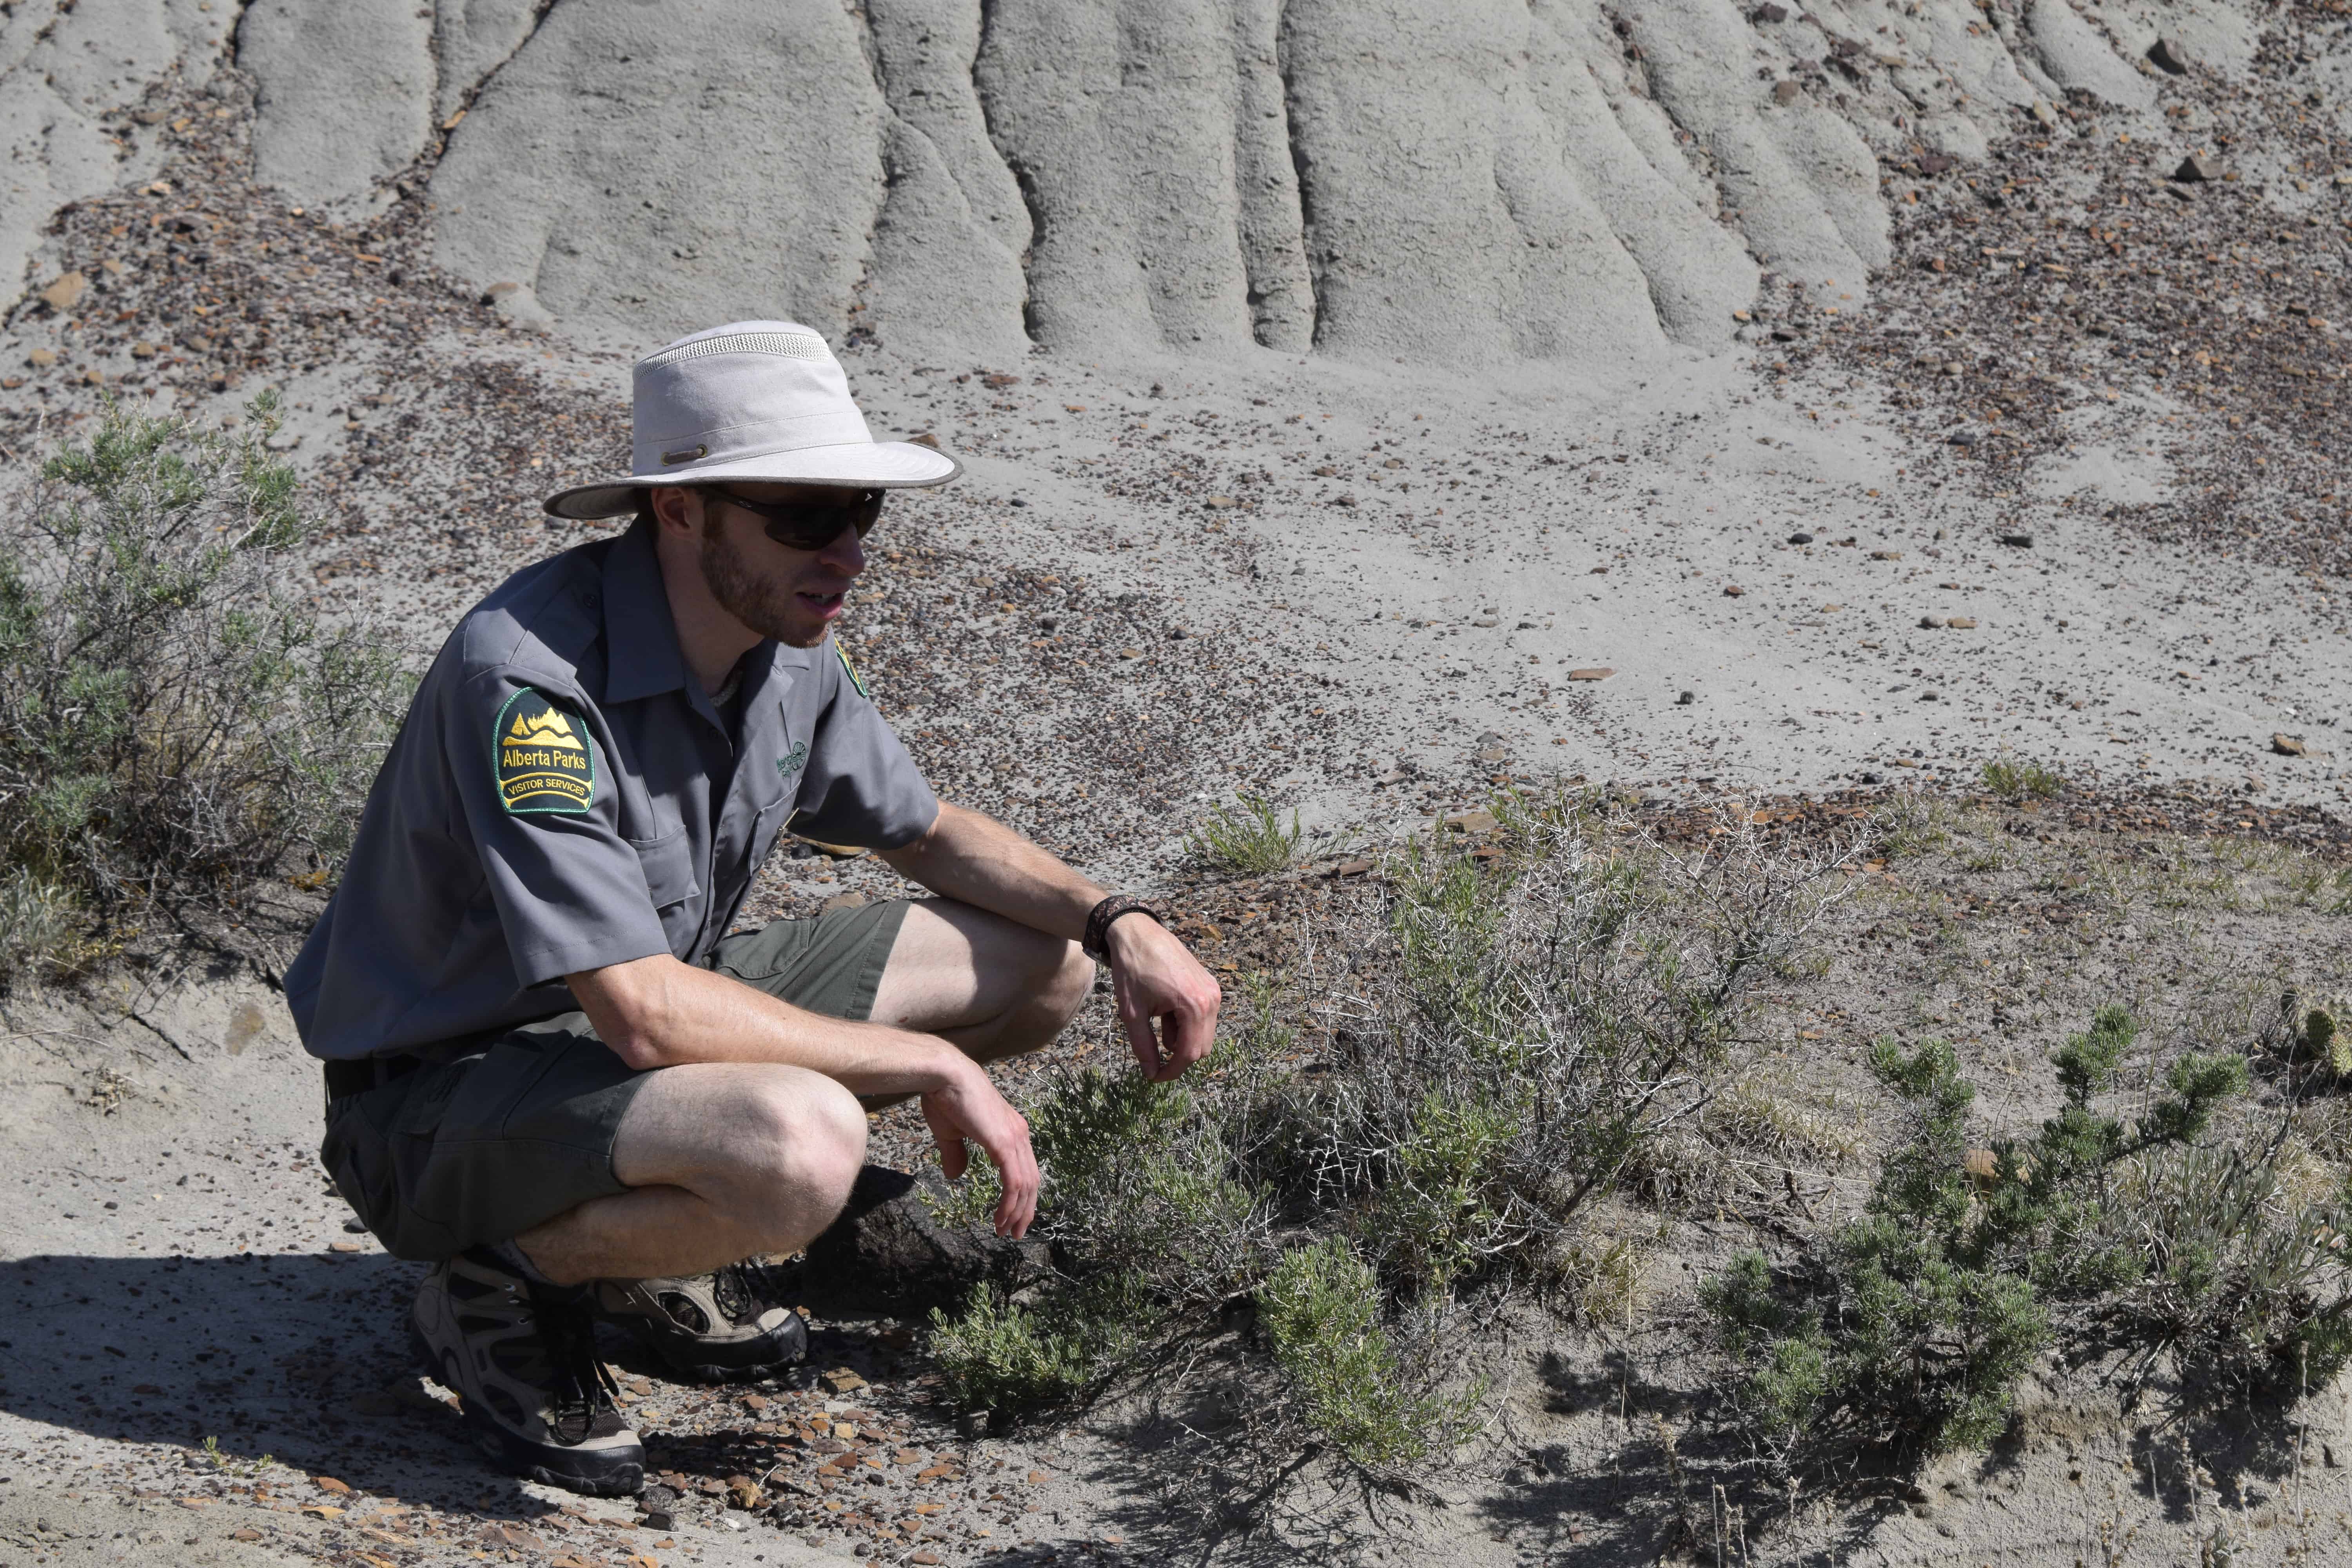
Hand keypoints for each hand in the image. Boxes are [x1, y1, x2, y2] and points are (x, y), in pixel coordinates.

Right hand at [919, 1058, 1040, 1237]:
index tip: (1013, 1215)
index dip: (1022, 1194)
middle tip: (1015, 1232)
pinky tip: (1001, 1218)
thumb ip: (957, 1154)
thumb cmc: (944, 1096)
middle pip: (1032, 1180)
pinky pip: (1014, 1182)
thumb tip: (956, 1176)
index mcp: (1011, 1129)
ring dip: (1017, 1212)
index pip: (1025, 1168)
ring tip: (1006, 1232)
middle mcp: (1019, 1133)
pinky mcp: (1004, 1143)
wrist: (943, 1074)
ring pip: (1026, 1185)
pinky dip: (1010, 1204)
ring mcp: (1015, 1137)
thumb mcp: (950, 1133)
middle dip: (1025, 1209)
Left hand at [1106, 914, 1221, 1081]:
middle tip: (1152, 1056)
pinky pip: (1203, 1015)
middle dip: (1178, 1057)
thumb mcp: (1132, 1012)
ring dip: (1181, 1038)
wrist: (1136, 932)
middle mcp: (1211, 998)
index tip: (1154, 1078)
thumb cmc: (1132, 969)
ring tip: (1155, 1021)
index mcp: (1195, 1006)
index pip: (1190, 1054)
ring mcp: (1213, 990)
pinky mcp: (1209, 984)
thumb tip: (1151, 1073)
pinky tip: (1164, 1011)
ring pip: (1203, 1032)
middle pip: (1202, 1047)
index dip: (1171, 1071)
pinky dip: (1185, 1023)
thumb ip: (1143, 1046)